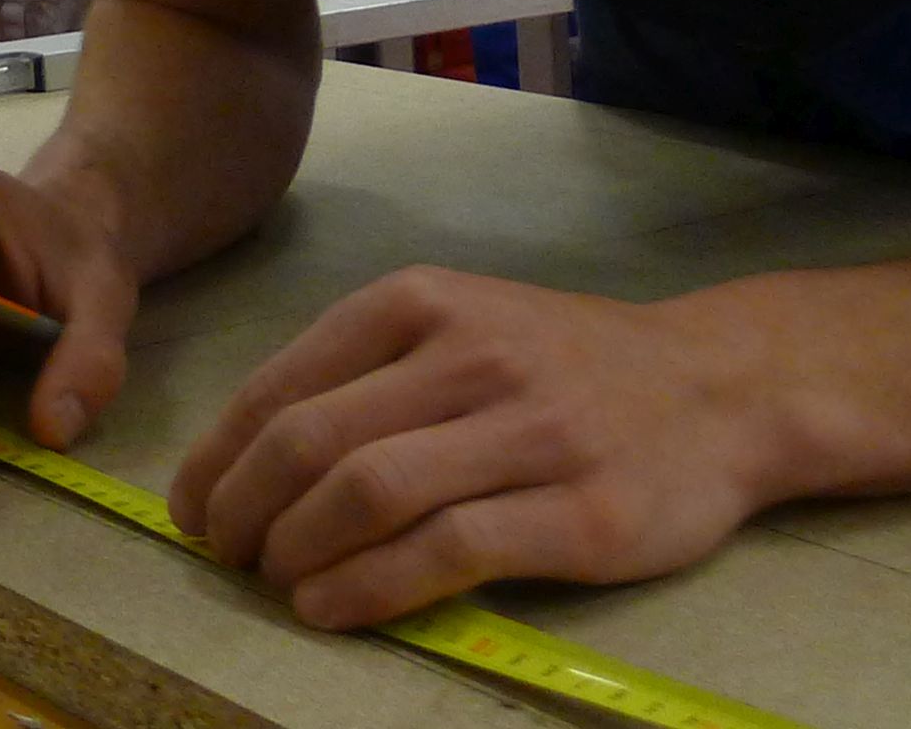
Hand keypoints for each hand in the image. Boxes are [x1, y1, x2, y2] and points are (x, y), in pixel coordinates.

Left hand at [171, 267, 775, 628]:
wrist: (719, 388)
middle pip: (311, 440)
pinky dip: (371, 586)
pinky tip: (333, 607)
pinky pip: (449, 551)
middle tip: (225, 556)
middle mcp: (471, 356)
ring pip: (371, 491)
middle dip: (243, 508)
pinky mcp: (583, 513)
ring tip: (276, 583)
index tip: (191, 510)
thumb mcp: (459, 324)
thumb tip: (243, 457)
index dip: (217, 457)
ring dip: (296, 551)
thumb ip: (363, 373)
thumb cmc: (564, 363)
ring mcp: (532, 433)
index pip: (282, 384)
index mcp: (421, 304)